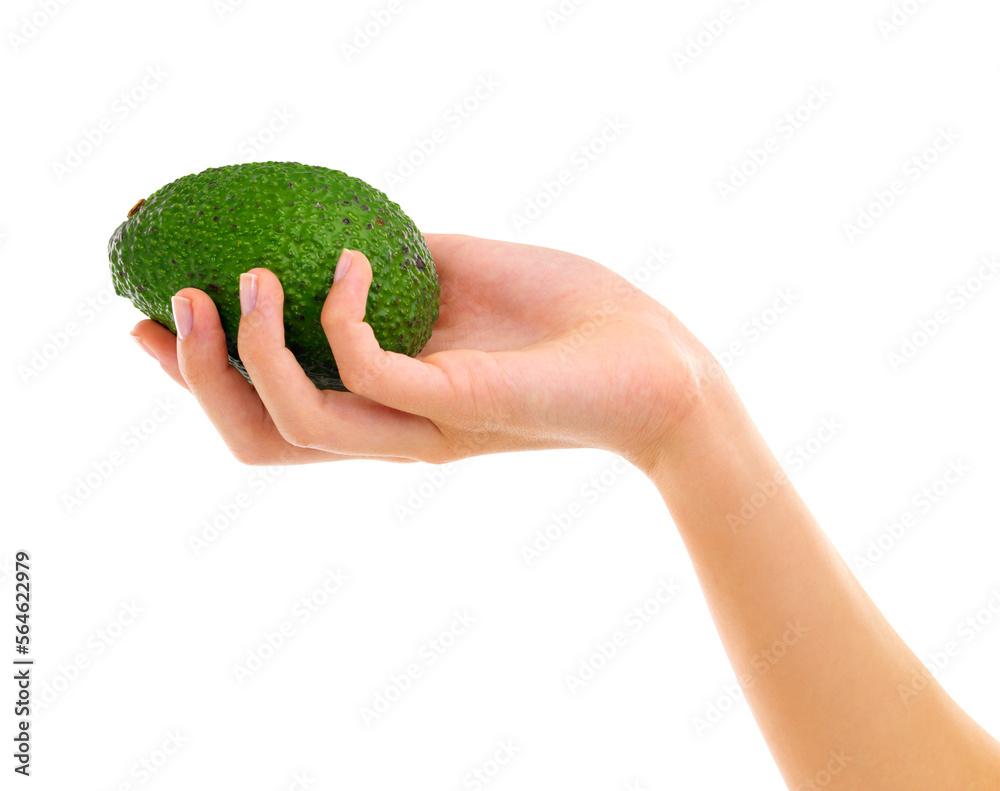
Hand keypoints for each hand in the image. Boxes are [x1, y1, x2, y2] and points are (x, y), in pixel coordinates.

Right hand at [130, 234, 708, 467]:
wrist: (656, 358)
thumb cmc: (568, 317)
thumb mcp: (461, 277)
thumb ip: (397, 269)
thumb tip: (333, 233)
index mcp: (385, 402)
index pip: (269, 408)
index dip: (197, 375)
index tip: (149, 313)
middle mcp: (391, 427)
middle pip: (257, 435)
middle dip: (192, 377)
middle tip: (164, 305)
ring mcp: (420, 425)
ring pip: (293, 420)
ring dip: (245, 349)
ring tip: (240, 277)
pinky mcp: (455, 405)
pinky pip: (365, 369)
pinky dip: (340, 310)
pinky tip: (356, 258)